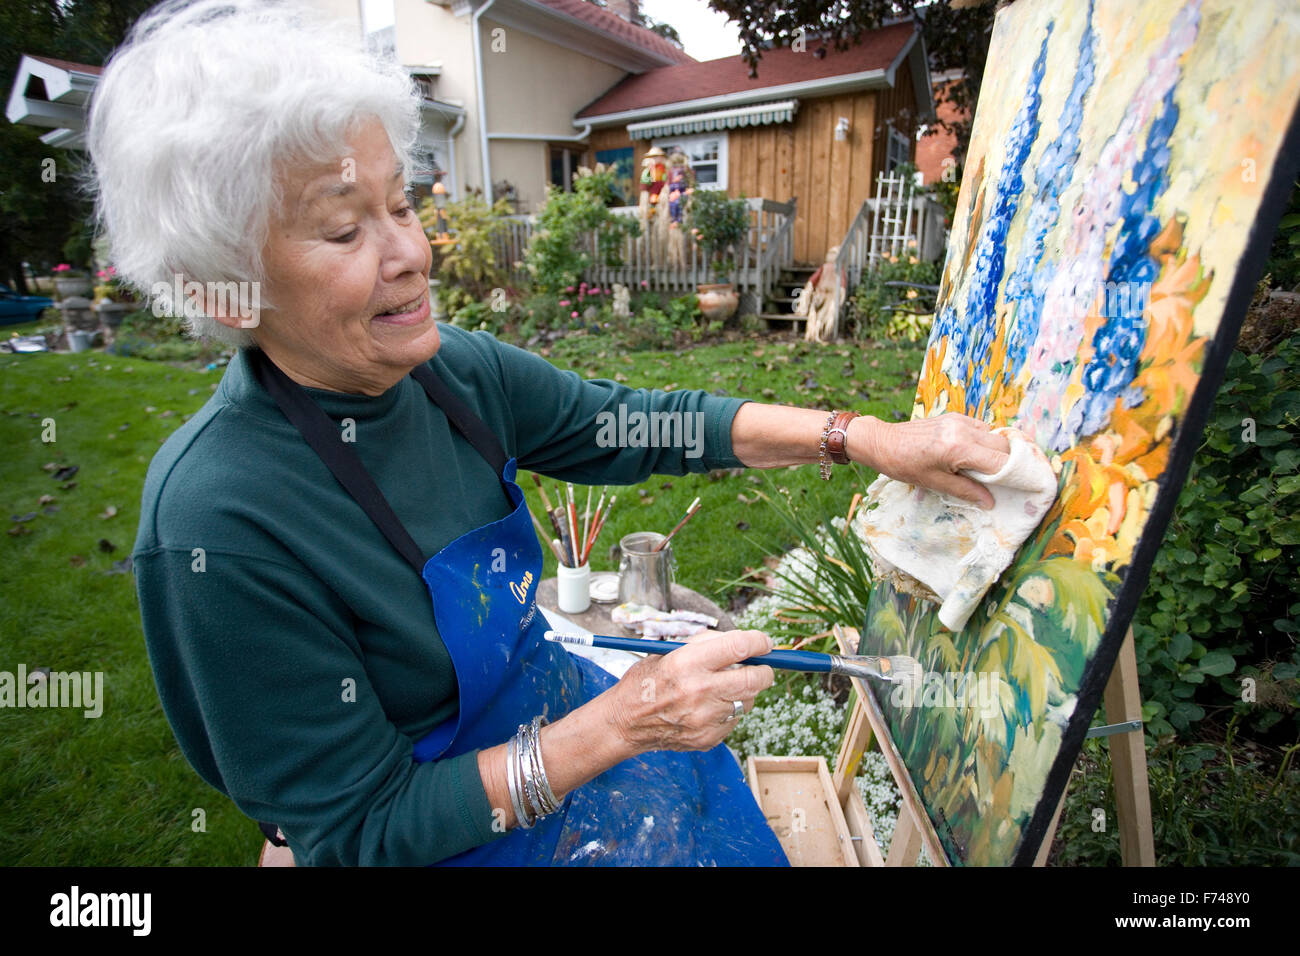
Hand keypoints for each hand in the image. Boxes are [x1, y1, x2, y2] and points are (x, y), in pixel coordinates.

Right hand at [605, 629, 774, 753]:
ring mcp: (705, 718)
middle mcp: (699, 691)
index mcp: (687, 663)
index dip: (759, 642)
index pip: (739, 647)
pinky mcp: (708, 738)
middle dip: (763, 670)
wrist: (626, 723)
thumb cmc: (646, 682)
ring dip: (744, 691)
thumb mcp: (669, 652)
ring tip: (723, 687)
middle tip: (760, 666)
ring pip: (748, 700)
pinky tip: (709, 707)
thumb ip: (706, 645)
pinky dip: (729, 711)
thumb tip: (742, 642)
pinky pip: (734, 720)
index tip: (764, 643)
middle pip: (754, 678)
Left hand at [848, 413, 1009, 508]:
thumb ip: (965, 491)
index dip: (1016, 474)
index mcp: (958, 447)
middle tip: (1017, 479)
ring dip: (1001, 451)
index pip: (1000, 461)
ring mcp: (959, 420)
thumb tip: (990, 503)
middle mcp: (963, 429)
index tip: (1028, 485)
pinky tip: (982, 456)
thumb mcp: (934, 483)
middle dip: (1013, 462)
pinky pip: (982, 428)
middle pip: (1003, 444)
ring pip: (995, 434)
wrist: (882, 441)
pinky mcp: (955, 416)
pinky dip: (988, 441)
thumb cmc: (904, 465)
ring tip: (1000, 470)